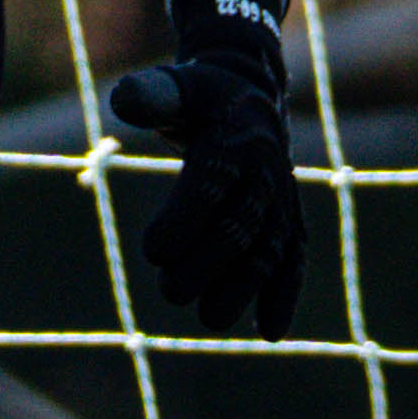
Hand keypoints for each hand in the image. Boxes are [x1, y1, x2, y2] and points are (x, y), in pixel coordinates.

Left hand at [102, 0, 304, 338]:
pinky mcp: (287, 218)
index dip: (185, 218)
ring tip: (210, 319)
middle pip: (241, 224)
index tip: (152, 251)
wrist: (246, 92)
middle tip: (171, 292)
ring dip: (243, 288)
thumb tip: (125, 99)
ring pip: (268, 248)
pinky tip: (269, 332)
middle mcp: (267, 169)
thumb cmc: (196, 93)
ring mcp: (281, 197)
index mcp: (237, 136)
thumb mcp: (173, 86)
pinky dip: (283, 294)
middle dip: (208, 262)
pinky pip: (292, 258)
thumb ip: (151, 94)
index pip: (213, 182)